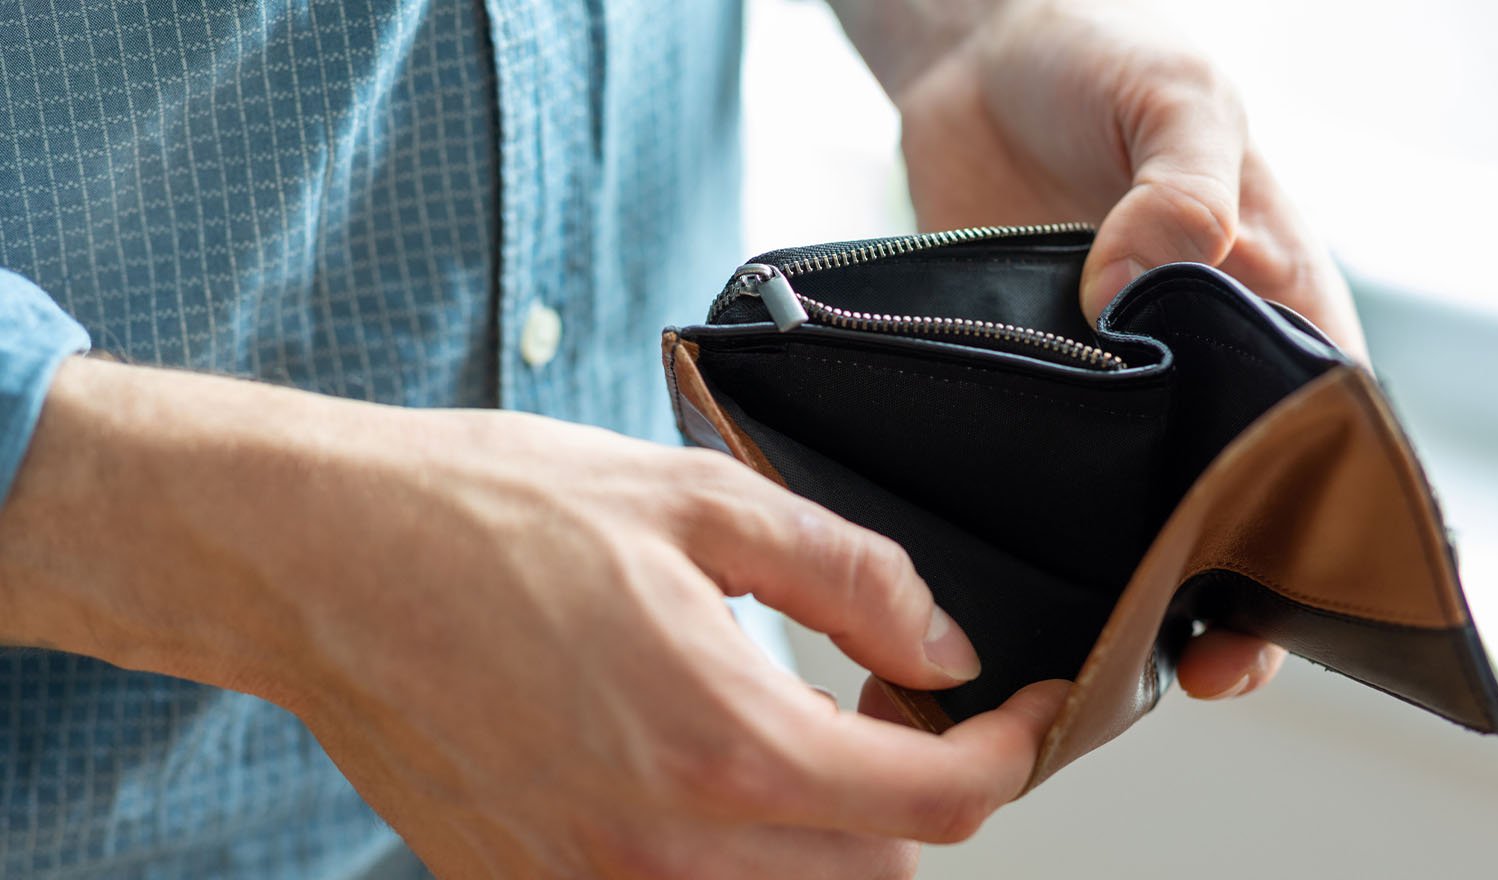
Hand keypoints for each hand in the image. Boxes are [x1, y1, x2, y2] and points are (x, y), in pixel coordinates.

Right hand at [0, 357, 1072, 877]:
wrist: (322, 559)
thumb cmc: (486, 518)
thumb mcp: (698, 502)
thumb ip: (849, 577)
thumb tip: (940, 643)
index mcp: (724, 745)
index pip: (935, 808)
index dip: (1010, 753)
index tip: (1024, 708)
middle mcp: (662, 850)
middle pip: (876, 876)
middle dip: (920, 797)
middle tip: (903, 708)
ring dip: (832, 838)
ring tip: (811, 736)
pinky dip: (732, 857)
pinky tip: (706, 767)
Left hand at [837, 0, 1362, 699]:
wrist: (975, 56)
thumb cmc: (1100, 60)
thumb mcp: (1173, 98)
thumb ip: (1181, 184)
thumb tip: (1153, 281)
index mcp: (1271, 298)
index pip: (1324, 433)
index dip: (1325, 528)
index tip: (1294, 603)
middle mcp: (1195, 361)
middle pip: (1234, 497)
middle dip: (1225, 585)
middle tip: (1193, 661)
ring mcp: (1107, 383)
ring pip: (1135, 505)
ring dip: (1128, 578)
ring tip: (1102, 650)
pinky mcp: (1024, 385)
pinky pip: (1038, 473)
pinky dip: (1036, 529)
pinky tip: (1016, 580)